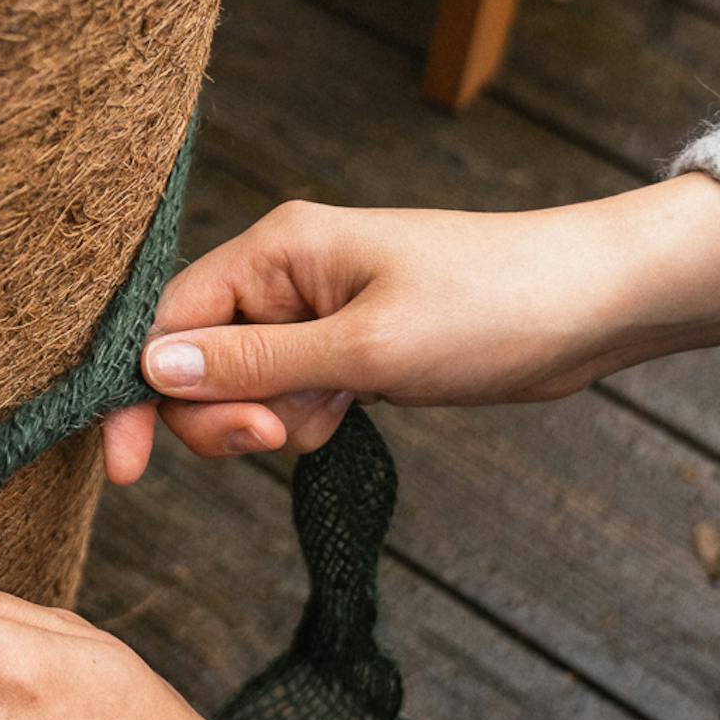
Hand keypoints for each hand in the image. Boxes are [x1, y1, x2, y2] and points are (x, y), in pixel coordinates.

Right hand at [105, 172, 719, 479]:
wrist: (594, 305)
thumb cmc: (492, 306)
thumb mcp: (365, 349)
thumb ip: (253, 365)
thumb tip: (153, 372)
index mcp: (275, 250)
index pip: (168, 323)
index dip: (139, 394)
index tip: (126, 468)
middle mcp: (281, 275)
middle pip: (197, 363)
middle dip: (227, 414)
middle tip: (281, 433)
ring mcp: (312, 310)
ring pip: (242, 389)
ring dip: (277, 420)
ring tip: (345, 409)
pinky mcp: (343, 344)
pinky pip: (288, 395)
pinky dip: (308, 419)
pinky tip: (358, 412)